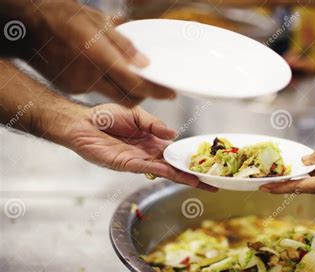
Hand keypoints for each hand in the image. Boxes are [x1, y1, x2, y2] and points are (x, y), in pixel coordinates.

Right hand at [19, 0, 173, 105]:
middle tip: (153, 86)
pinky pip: (99, 92)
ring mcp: (80, 85)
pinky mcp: (73, 89)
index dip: (156, 91)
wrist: (30, 26)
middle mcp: (90, 76)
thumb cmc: (65, 18)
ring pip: (114, 97)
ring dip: (126, 89)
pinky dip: (108, 85)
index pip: (136, 83)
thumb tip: (144, 64)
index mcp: (99, 56)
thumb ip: (124, 45)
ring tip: (128, 73)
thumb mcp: (99, 22)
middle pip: (128, 98)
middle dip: (143, 95)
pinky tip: (104, 70)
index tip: (170, 93)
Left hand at [66, 103, 214, 190]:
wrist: (82, 122)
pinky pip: (148, 168)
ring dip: (183, 177)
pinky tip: (174, 174)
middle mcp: (148, 152)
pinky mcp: (127, 164)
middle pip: (175, 165)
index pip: (175, 151)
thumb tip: (173, 134)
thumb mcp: (136, 114)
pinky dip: (162, 170)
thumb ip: (155, 124)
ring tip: (200, 183)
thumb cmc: (105, 117)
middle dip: (193, 174)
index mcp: (152, 140)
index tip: (206, 163)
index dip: (190, 157)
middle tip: (212, 181)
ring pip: (166, 171)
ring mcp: (139, 160)